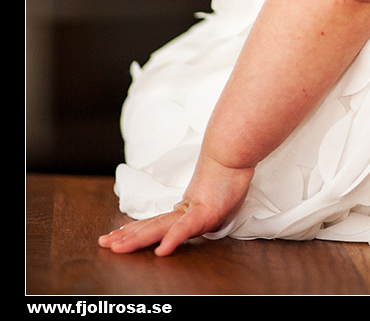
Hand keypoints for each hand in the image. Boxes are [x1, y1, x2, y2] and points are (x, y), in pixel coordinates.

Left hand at [98, 156, 253, 255]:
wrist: (233, 151)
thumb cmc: (229, 172)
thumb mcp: (216, 196)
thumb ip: (205, 206)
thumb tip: (202, 210)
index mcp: (186, 208)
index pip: (156, 221)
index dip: (137, 229)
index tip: (120, 234)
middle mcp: (184, 209)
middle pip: (151, 226)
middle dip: (126, 236)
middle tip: (104, 242)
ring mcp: (192, 211)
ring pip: (159, 228)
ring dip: (137, 239)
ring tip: (118, 247)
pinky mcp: (204, 212)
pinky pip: (185, 230)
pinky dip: (172, 240)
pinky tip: (161, 251)